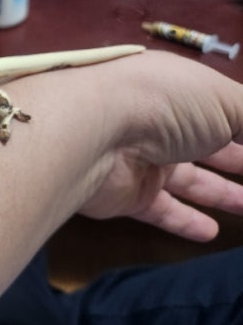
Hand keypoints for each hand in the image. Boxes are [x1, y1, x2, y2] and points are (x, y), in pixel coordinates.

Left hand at [78, 51, 242, 241]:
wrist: (94, 132)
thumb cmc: (166, 104)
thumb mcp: (225, 100)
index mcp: (182, 91)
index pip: (224, 110)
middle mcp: (161, 123)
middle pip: (207, 146)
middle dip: (236, 161)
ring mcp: (142, 159)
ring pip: (187, 180)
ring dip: (219, 194)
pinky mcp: (127, 194)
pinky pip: (161, 210)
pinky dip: (184, 221)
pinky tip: (210, 233)